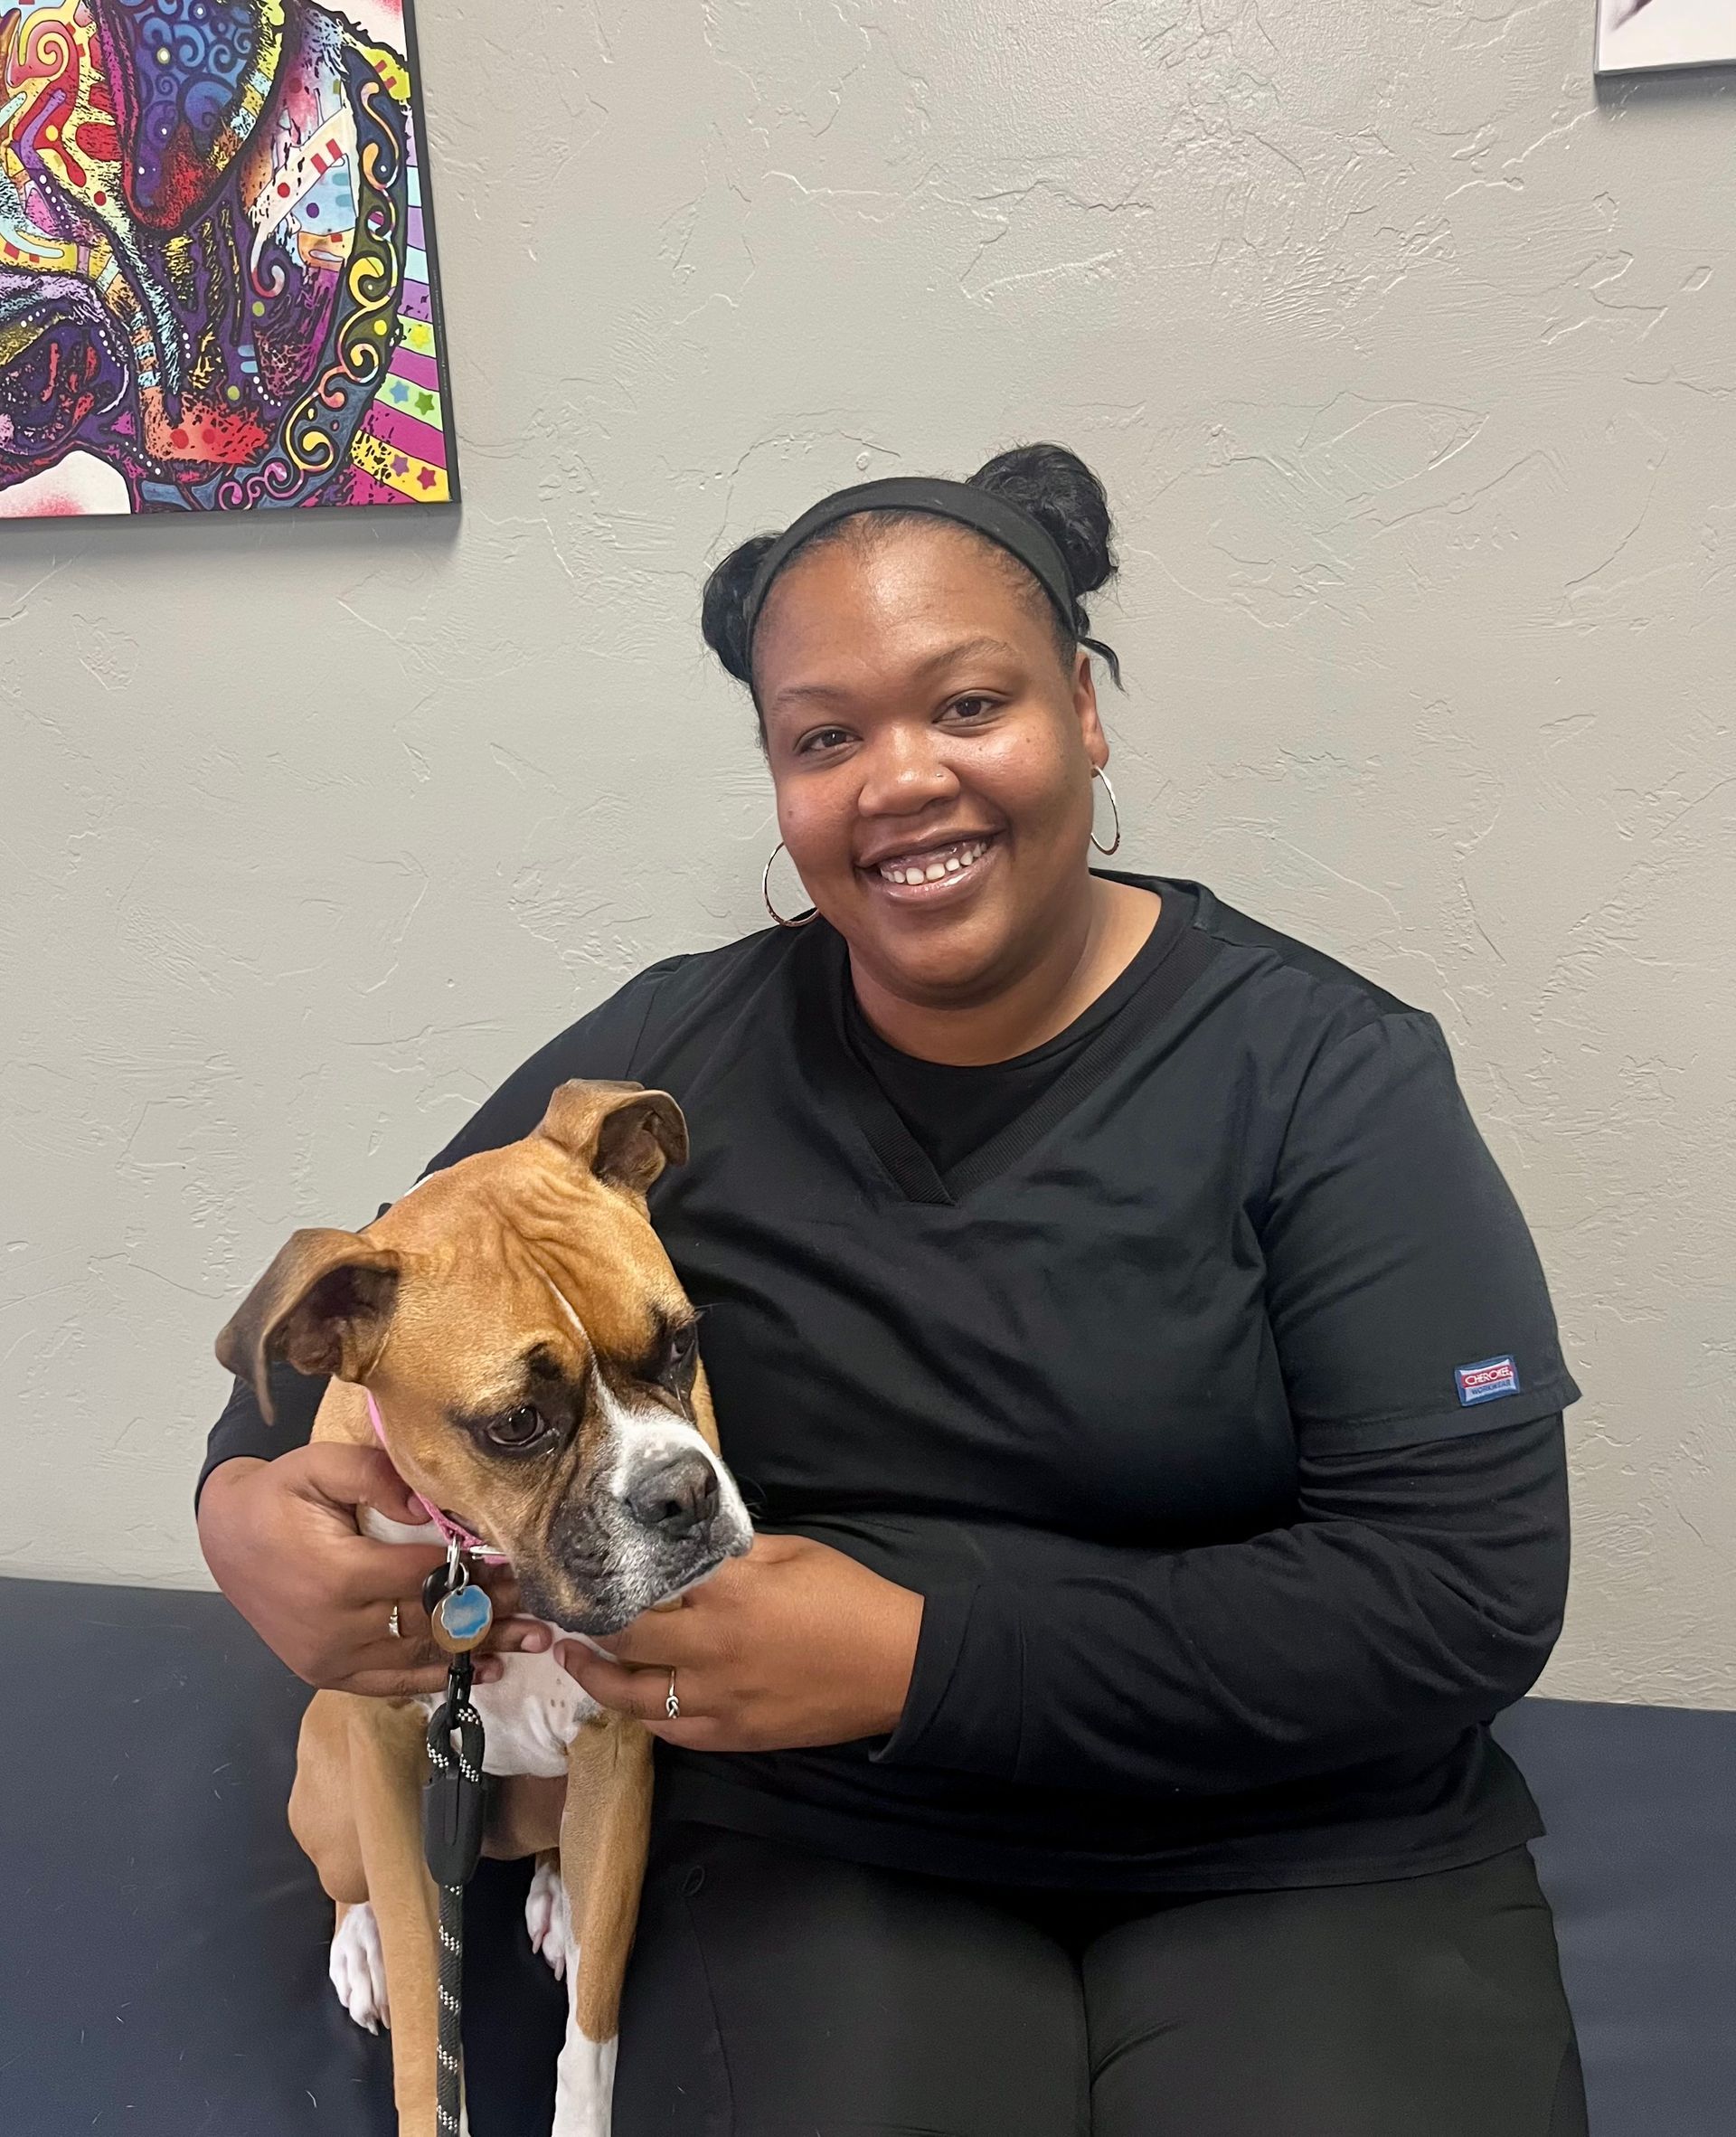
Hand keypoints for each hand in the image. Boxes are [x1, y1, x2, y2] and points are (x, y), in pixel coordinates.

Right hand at [197, 1449, 550, 1697]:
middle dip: (492, 1613)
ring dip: (479, 1649)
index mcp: (338, 1576)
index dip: (475, 1573)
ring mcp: (330, 1659)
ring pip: (420, 1659)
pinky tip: (484, 1669)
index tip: (517, 1561)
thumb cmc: (279, 1494)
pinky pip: (392, 1682)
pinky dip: (439, 1676)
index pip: (426, 1579)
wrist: (223, 1538)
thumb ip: (377, 1476)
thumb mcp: (321, 1465)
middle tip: (543, 1607)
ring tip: (534, 1641)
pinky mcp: (325, 1673)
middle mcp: (335, 1629)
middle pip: (432, 1624)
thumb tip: (430, 1504)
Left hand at [559, 1534, 923, 1752]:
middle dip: (589, 1626)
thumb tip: (694, 1550)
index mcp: (727, 1592)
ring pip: (634, 1696)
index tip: (580, 1570)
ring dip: (596, 1678)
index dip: (609, 1578)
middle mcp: (710, 1647)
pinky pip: (671, 1731)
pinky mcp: (734, 1735)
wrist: (897, 1666)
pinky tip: (630, 1702)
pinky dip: (644, 1715)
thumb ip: (737, 1553)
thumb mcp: (793, 1553)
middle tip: (562, 1614)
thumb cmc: (849, 1597)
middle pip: (626, 1637)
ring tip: (573, 1660)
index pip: (648, 1583)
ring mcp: (718, 1698)